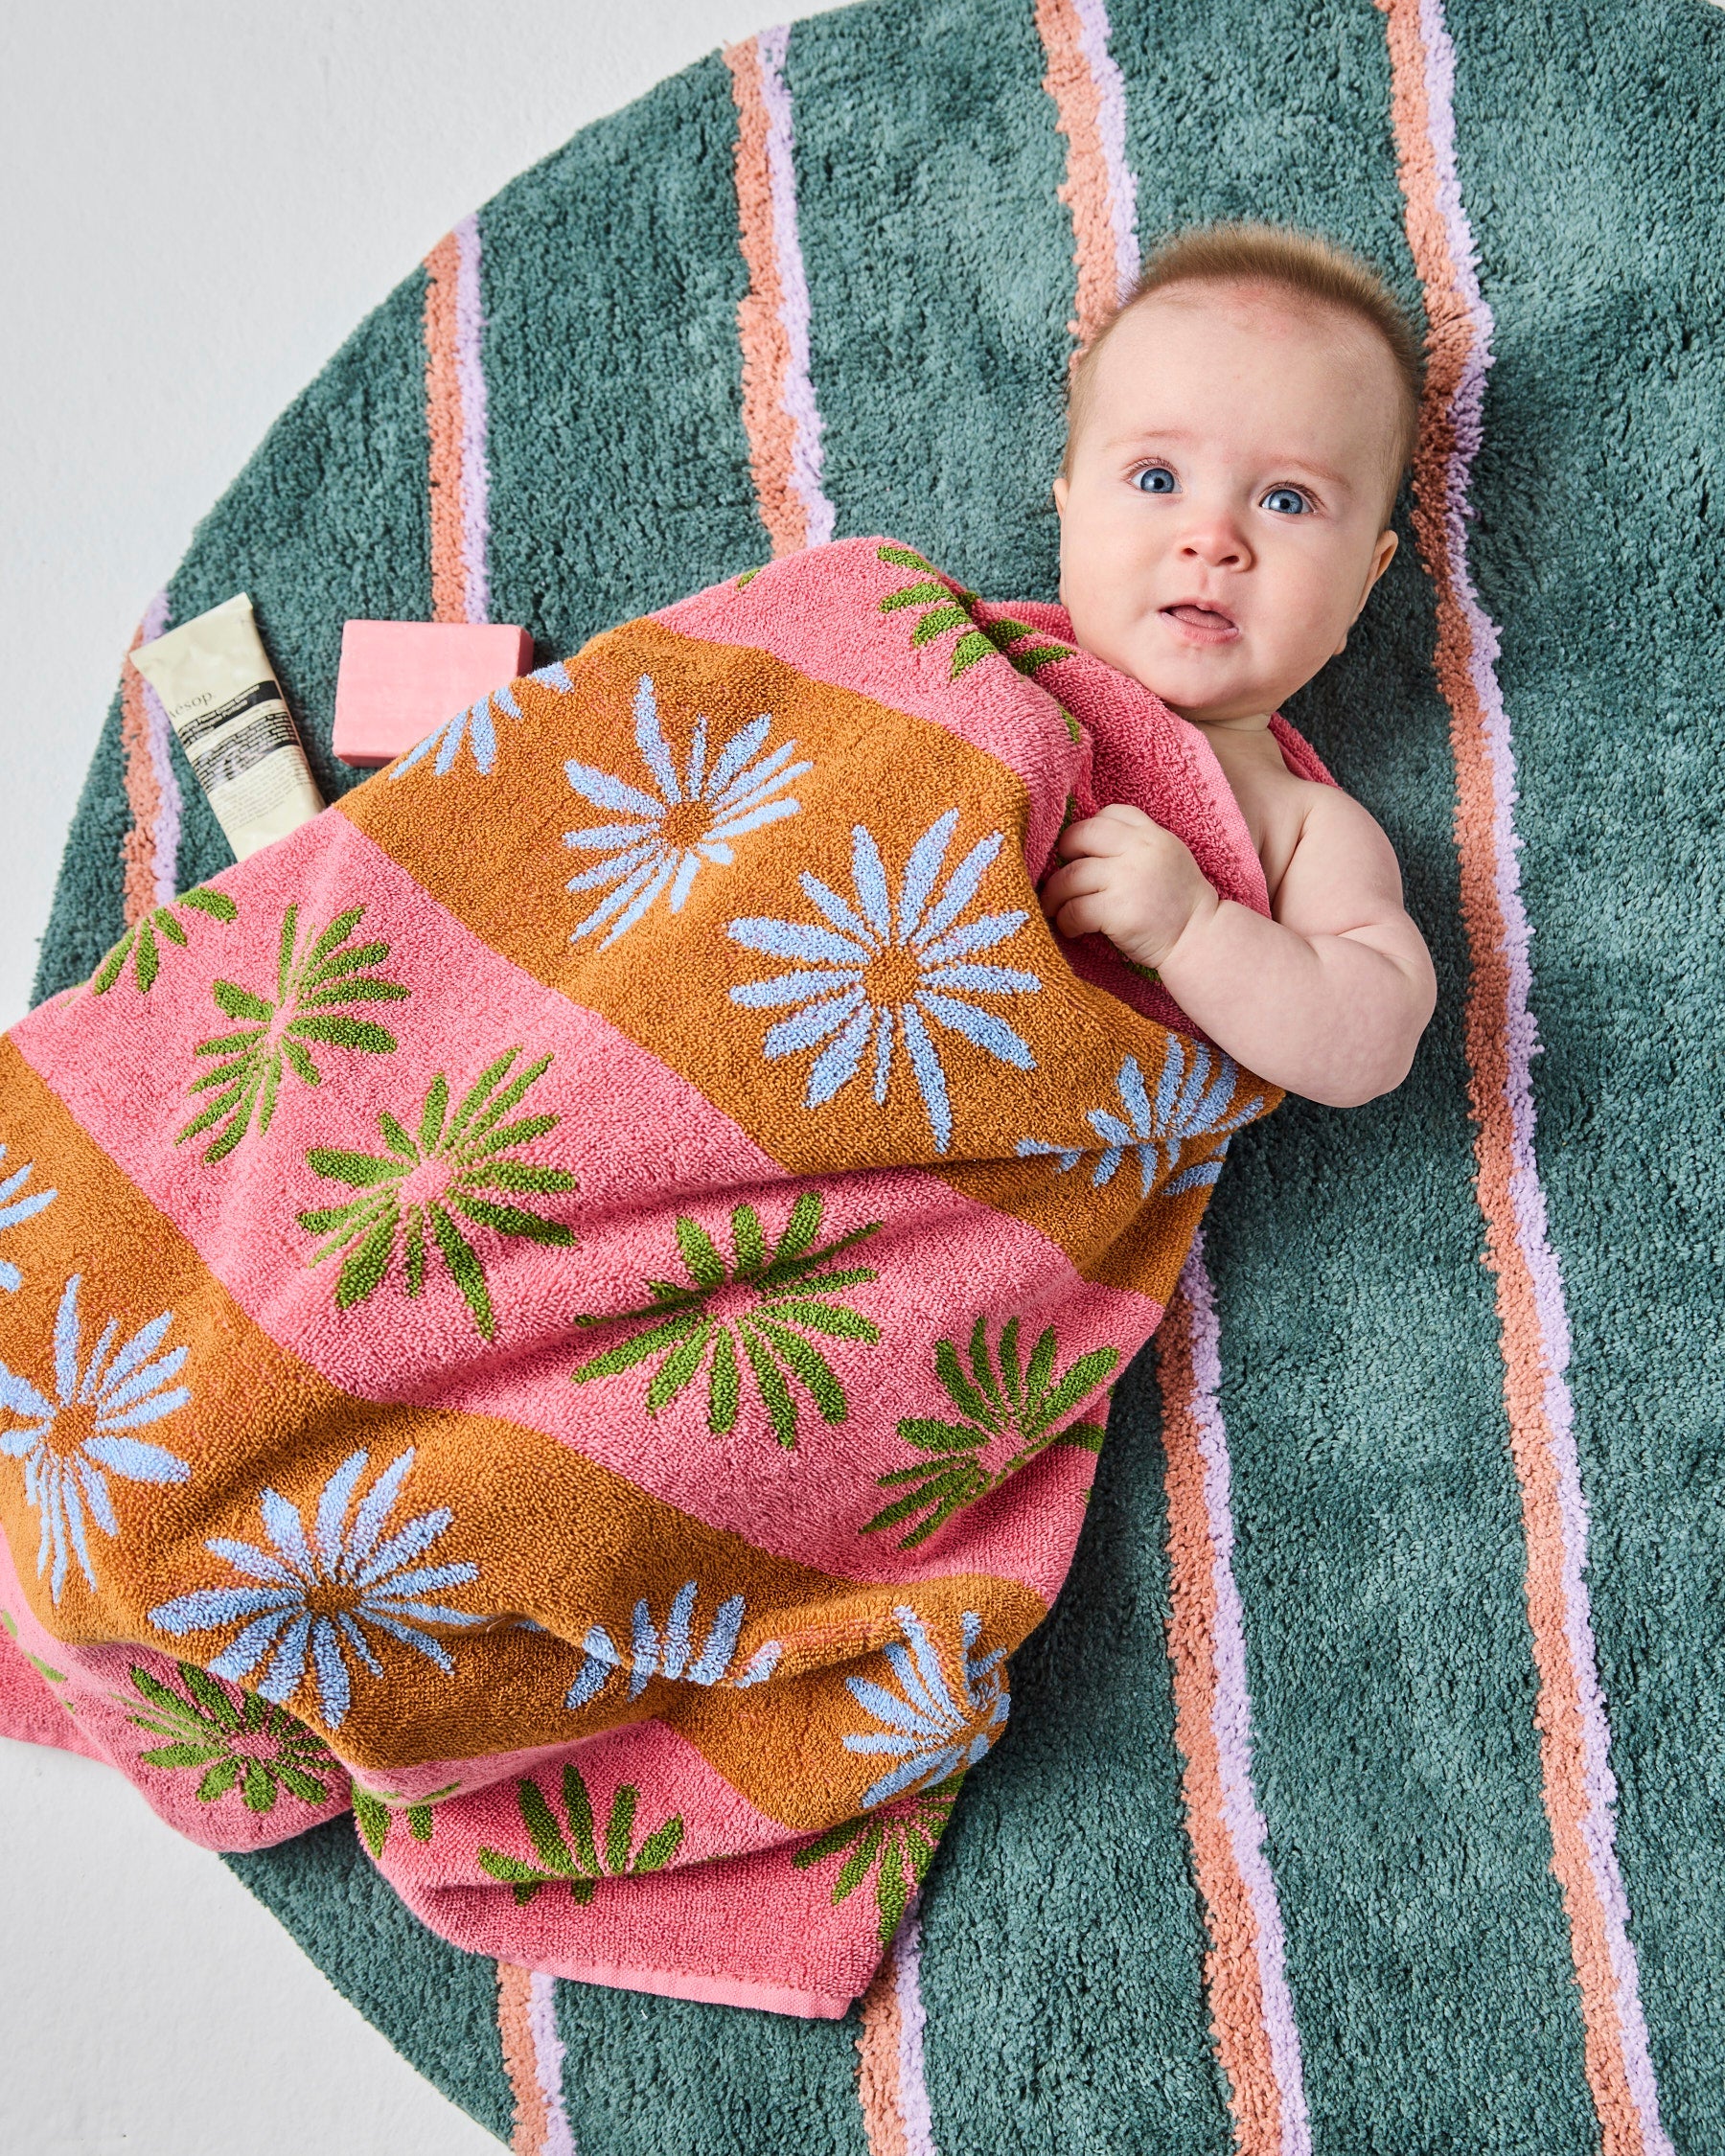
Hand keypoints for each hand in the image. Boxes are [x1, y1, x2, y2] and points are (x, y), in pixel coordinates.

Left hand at [1037, 803, 1218, 971]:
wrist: (1199, 939)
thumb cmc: (1178, 903)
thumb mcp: (1168, 857)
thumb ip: (1136, 844)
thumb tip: (1087, 845)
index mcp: (1152, 835)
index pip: (1110, 813)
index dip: (1088, 830)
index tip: (1082, 852)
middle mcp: (1140, 851)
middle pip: (1082, 835)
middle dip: (1064, 854)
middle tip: (1060, 876)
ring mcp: (1128, 879)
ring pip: (1071, 876)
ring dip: (1055, 894)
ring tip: (1055, 908)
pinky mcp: (1118, 911)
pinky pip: (1075, 909)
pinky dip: (1065, 919)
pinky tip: (1071, 927)